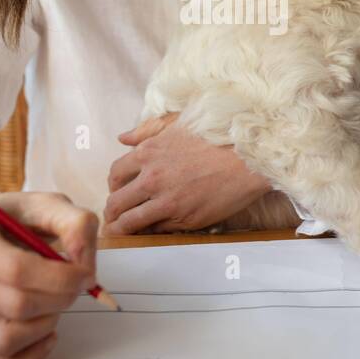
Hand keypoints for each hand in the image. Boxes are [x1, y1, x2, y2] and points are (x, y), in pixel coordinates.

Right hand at [0, 191, 98, 358]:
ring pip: (6, 339)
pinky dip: (32, 356)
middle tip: (74, 286)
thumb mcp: (51, 205)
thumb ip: (76, 224)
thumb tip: (83, 264)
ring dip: (45, 325)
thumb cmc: (20, 218)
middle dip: (58, 299)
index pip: (16, 270)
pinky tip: (46, 331)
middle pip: (14, 306)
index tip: (85, 274)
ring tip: (54, 302)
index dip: (60, 278)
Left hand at [103, 112, 271, 233]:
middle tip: (113, 219)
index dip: (113, 186)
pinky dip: (151, 232)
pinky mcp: (183, 218)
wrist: (248, 157)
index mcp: (148, 152)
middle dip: (111, 213)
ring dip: (122, 229)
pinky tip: (150, 232)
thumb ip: (147, 131)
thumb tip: (123, 138)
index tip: (117, 192)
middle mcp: (151, 177)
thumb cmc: (216, 137)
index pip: (115, 174)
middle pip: (116, 202)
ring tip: (121, 234)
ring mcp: (166, 200)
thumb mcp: (177, 124)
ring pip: (130, 222)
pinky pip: (157, 230)